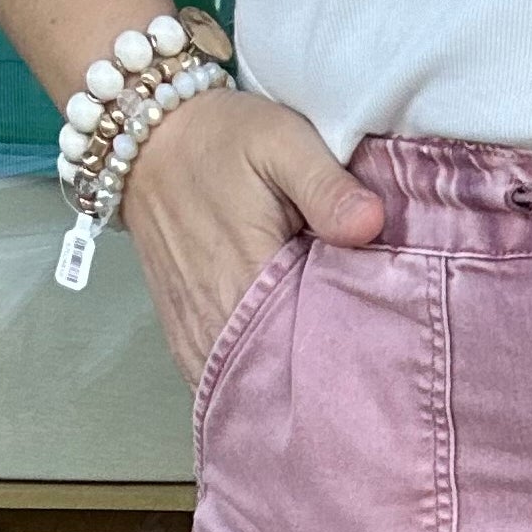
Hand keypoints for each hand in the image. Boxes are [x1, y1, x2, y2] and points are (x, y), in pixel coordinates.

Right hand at [118, 89, 383, 383]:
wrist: (147, 143)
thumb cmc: (220, 140)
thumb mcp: (279, 140)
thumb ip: (326, 184)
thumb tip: (372, 224)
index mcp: (246, 281)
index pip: (310, 350)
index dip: (351, 358)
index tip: (384, 353)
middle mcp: (216, 324)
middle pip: (284, 383)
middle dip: (326, 384)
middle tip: (367, 374)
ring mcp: (197, 339)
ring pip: (254, 392)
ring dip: (290, 391)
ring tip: (331, 383)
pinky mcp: (187, 342)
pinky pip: (226, 386)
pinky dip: (257, 388)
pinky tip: (287, 382)